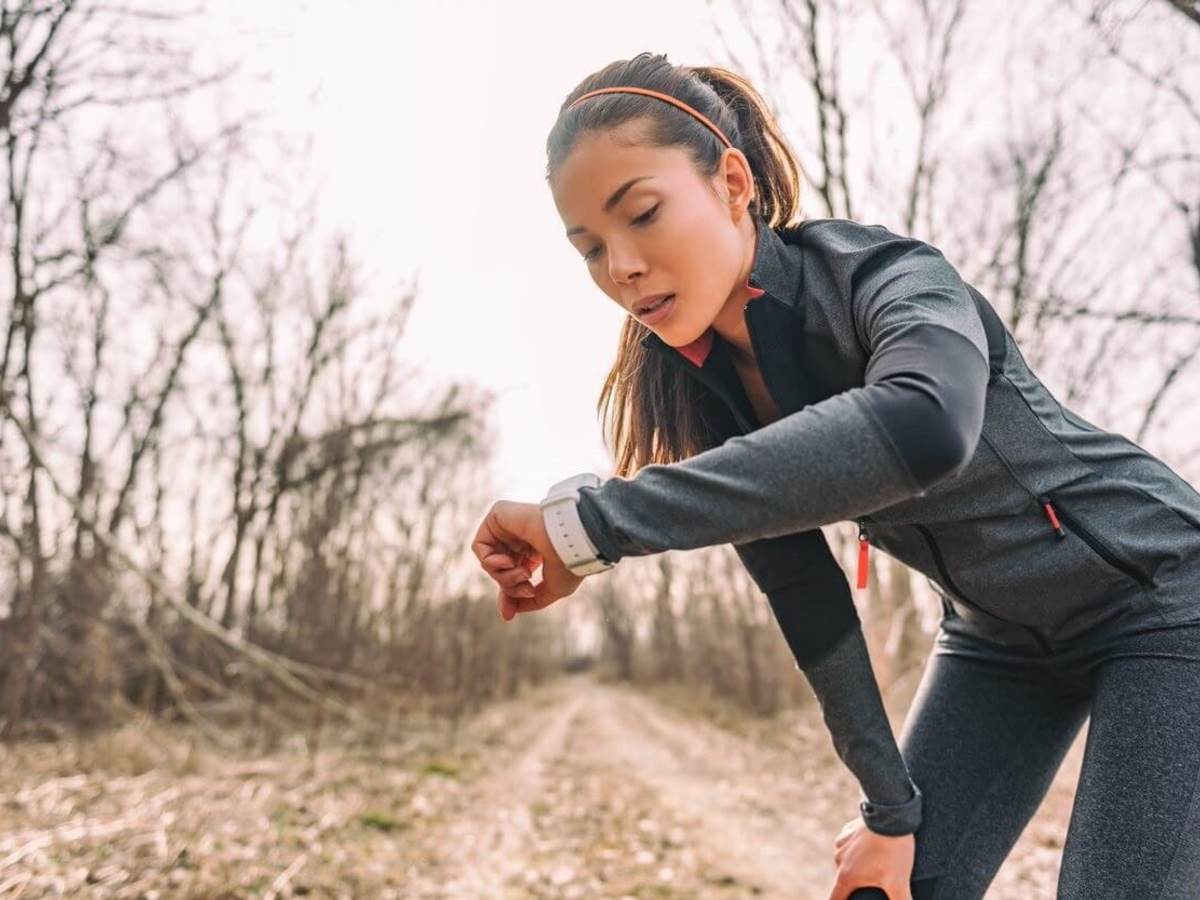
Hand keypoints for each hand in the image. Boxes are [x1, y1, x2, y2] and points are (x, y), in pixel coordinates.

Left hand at [471, 499, 583, 620]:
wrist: (572, 541)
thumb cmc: (568, 563)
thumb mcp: (551, 590)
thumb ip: (529, 601)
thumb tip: (507, 614)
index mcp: (536, 550)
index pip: (512, 574)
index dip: (508, 594)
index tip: (508, 614)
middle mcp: (521, 537)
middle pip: (499, 571)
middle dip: (508, 586)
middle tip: (527, 588)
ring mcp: (510, 525)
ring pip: (489, 561)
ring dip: (503, 576)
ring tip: (524, 573)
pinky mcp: (499, 514)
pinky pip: (480, 546)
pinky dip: (490, 561)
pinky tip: (508, 561)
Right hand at [828, 816, 914, 899]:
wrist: (891, 816)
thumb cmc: (892, 851)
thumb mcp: (899, 882)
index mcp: (846, 876)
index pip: (835, 899)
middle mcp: (839, 860)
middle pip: (844, 881)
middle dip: (856, 885)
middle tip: (874, 884)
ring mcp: (842, 843)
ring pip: (847, 862)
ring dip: (857, 867)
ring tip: (877, 864)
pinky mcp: (848, 830)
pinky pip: (850, 846)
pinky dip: (859, 850)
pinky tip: (873, 848)